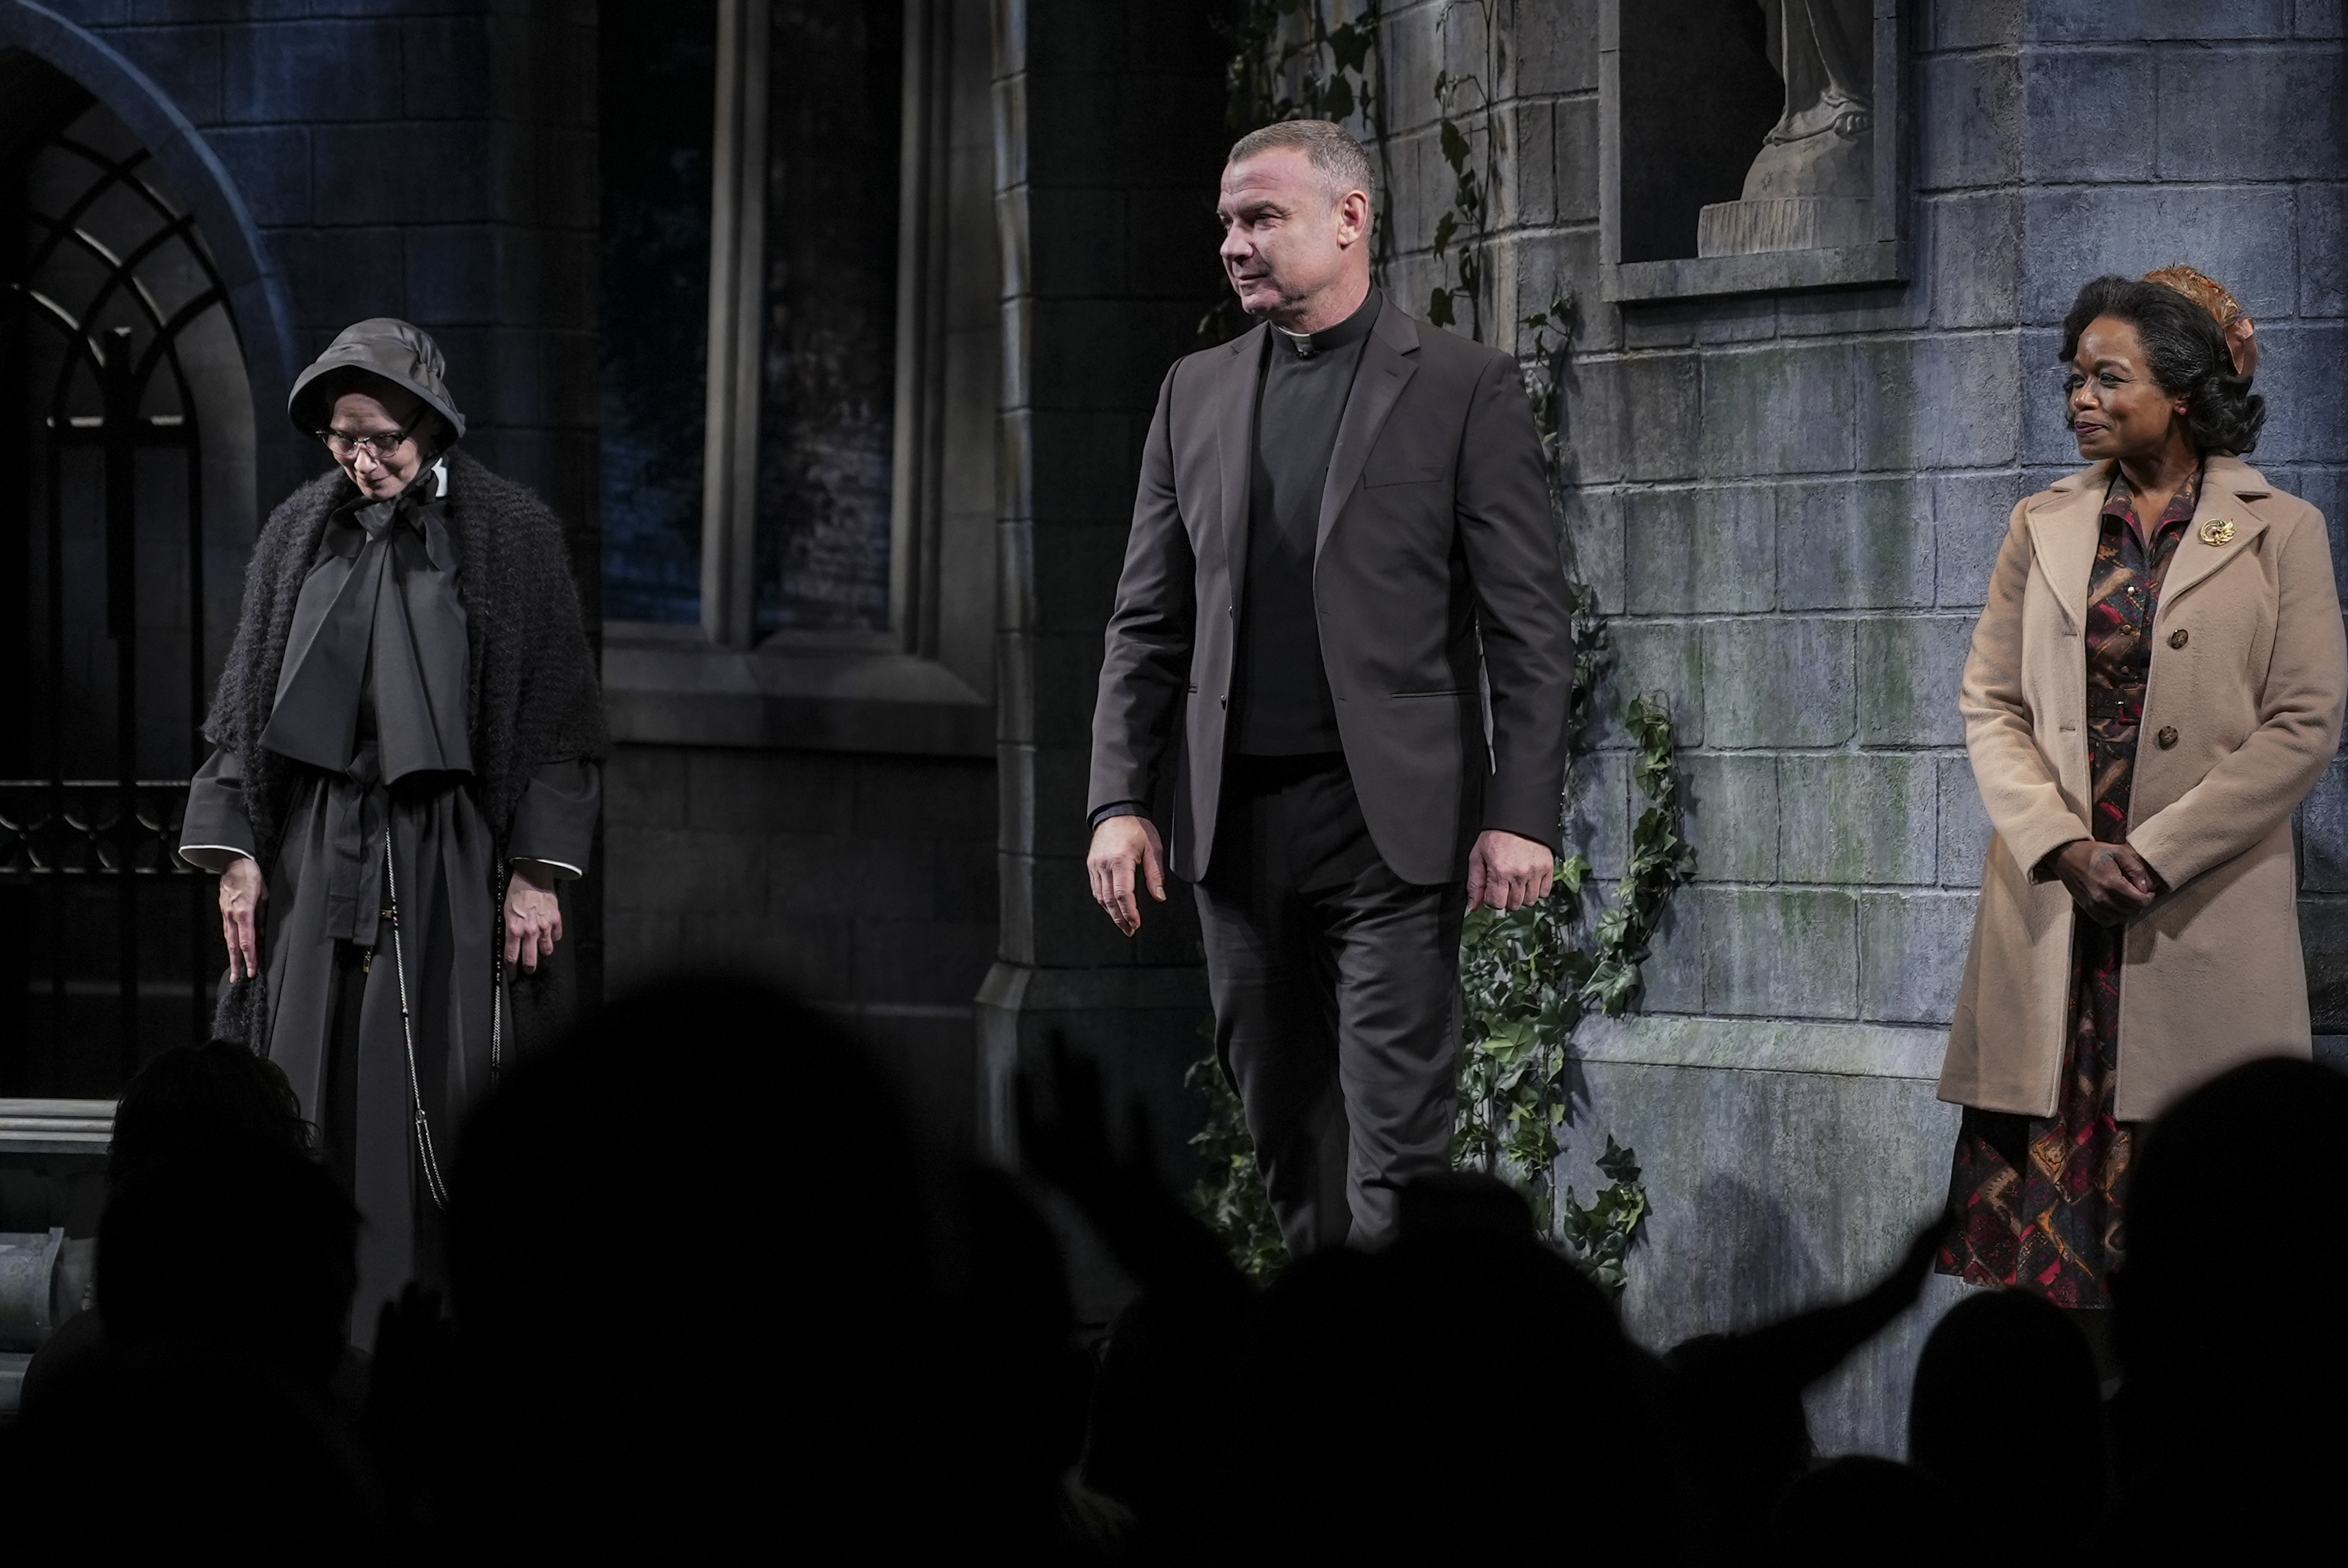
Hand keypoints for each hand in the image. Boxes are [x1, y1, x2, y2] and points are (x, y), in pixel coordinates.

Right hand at [219, 855, 266, 981]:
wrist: (232, 862)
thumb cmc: (251, 876)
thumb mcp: (264, 894)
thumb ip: (263, 915)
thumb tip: (262, 932)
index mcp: (244, 912)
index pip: (247, 941)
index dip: (250, 958)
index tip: (253, 970)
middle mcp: (232, 916)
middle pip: (234, 945)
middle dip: (237, 963)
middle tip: (239, 979)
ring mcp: (226, 913)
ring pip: (229, 939)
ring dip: (232, 956)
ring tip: (235, 970)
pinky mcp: (224, 910)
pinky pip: (228, 930)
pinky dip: (231, 942)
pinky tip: (233, 950)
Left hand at [504, 861, 563, 971]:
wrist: (533, 875)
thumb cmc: (516, 891)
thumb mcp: (505, 911)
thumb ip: (509, 929)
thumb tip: (511, 943)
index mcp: (514, 930)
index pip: (511, 957)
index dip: (511, 970)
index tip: (511, 975)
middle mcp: (530, 931)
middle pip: (530, 960)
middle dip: (528, 968)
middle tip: (528, 970)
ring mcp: (545, 926)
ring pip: (546, 950)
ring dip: (543, 952)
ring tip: (540, 951)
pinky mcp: (556, 919)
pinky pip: (557, 936)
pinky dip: (553, 937)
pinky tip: (549, 936)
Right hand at [1087, 815, 1166, 935]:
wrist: (1116, 812)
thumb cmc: (1137, 828)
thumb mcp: (1153, 848)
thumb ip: (1156, 875)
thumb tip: (1160, 897)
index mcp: (1120, 860)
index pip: (1123, 894)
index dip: (1130, 912)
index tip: (1137, 924)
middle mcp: (1104, 865)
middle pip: (1109, 899)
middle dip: (1120, 918)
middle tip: (1130, 931)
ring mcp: (1095, 865)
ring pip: (1101, 896)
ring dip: (1111, 913)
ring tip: (1123, 924)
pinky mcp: (1091, 865)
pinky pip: (1096, 888)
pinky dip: (1105, 901)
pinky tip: (1113, 908)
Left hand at [1466, 829, 1554, 913]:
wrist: (1516, 818)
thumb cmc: (1496, 835)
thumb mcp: (1477, 857)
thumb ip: (1474, 883)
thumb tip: (1473, 906)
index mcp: (1500, 871)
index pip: (1497, 904)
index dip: (1492, 899)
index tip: (1492, 891)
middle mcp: (1519, 874)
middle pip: (1514, 905)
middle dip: (1506, 899)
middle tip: (1504, 886)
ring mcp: (1535, 872)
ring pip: (1530, 901)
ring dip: (1522, 896)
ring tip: (1516, 883)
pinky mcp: (1547, 867)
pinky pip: (1544, 892)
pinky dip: (1536, 891)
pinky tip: (1528, 881)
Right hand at [2051, 839, 2161, 925]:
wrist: (2066, 857)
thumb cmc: (2093, 853)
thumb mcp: (2118, 852)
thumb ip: (2136, 868)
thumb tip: (2148, 886)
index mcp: (2112, 883)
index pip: (2141, 902)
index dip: (2150, 897)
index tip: (2147, 890)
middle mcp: (2103, 898)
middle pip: (2134, 911)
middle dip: (2140, 902)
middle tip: (2137, 891)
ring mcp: (2094, 906)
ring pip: (2123, 918)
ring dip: (2129, 909)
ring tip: (2127, 897)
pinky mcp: (2088, 909)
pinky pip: (2109, 921)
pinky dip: (2116, 915)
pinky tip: (2116, 904)